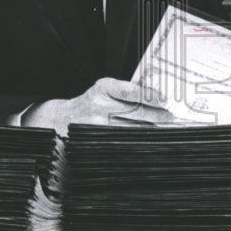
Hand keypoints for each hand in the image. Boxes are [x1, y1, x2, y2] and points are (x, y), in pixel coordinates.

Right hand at [21, 78, 174, 131]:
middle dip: (156, 115)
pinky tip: (147, 140)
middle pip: (134, 112)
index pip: (129, 91)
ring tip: (164, 128)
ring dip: (149, 129)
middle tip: (171, 116)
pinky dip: (136, 141)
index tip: (164, 99)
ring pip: (131, 129)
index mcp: (103, 88)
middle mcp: (98, 106)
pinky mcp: (95, 140)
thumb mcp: (104, 90)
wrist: (60, 120)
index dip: (148, 95)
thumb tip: (157, 99)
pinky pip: (121, 141)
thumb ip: (126, 92)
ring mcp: (96, 125)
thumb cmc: (90, 103)